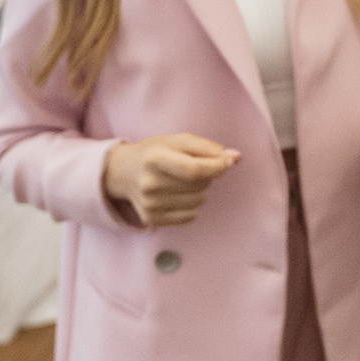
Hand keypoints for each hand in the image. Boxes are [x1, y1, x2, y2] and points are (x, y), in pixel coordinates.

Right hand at [103, 133, 238, 227]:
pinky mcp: (151, 219)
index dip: (217, 167)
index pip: (195, 170)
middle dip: (207, 175)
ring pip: (199, 201)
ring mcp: (150, 204)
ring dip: (199, 191)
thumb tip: (236, 158)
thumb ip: (209, 148)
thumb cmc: (156, 152)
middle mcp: (150, 183)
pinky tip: (177, 195)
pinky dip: (192, 205)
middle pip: (200, 185)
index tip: (228, 162)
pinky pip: (191, 216)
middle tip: (191, 169)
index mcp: (154, 158)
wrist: (123, 172)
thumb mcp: (178, 141)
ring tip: (181, 182)